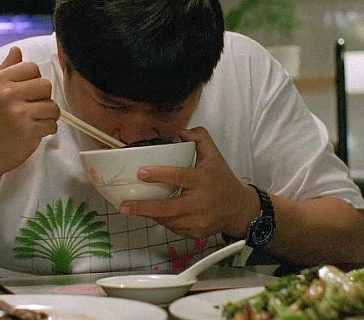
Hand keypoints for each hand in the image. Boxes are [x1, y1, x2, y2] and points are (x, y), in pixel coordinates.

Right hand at [0, 47, 60, 174]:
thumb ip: (5, 70)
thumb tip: (17, 50)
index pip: (31, 67)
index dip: (34, 79)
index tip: (27, 91)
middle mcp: (8, 94)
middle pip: (45, 84)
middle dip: (43, 97)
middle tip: (31, 107)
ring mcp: (19, 113)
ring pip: (52, 106)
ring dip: (47, 115)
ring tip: (34, 120)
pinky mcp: (29, 131)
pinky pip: (52, 124)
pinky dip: (46, 129)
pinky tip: (33, 132)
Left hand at [119, 127, 259, 238]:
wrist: (239, 209)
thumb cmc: (222, 179)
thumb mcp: (214, 155)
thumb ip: (200, 138)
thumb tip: (179, 131)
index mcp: (203, 180)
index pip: (180, 176)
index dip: (160, 175)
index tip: (140, 173)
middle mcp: (200, 202)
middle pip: (168, 208)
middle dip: (144, 208)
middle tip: (124, 206)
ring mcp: (198, 221)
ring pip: (167, 220)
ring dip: (149, 215)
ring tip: (131, 209)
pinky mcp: (195, 233)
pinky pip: (173, 228)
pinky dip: (161, 221)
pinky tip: (152, 214)